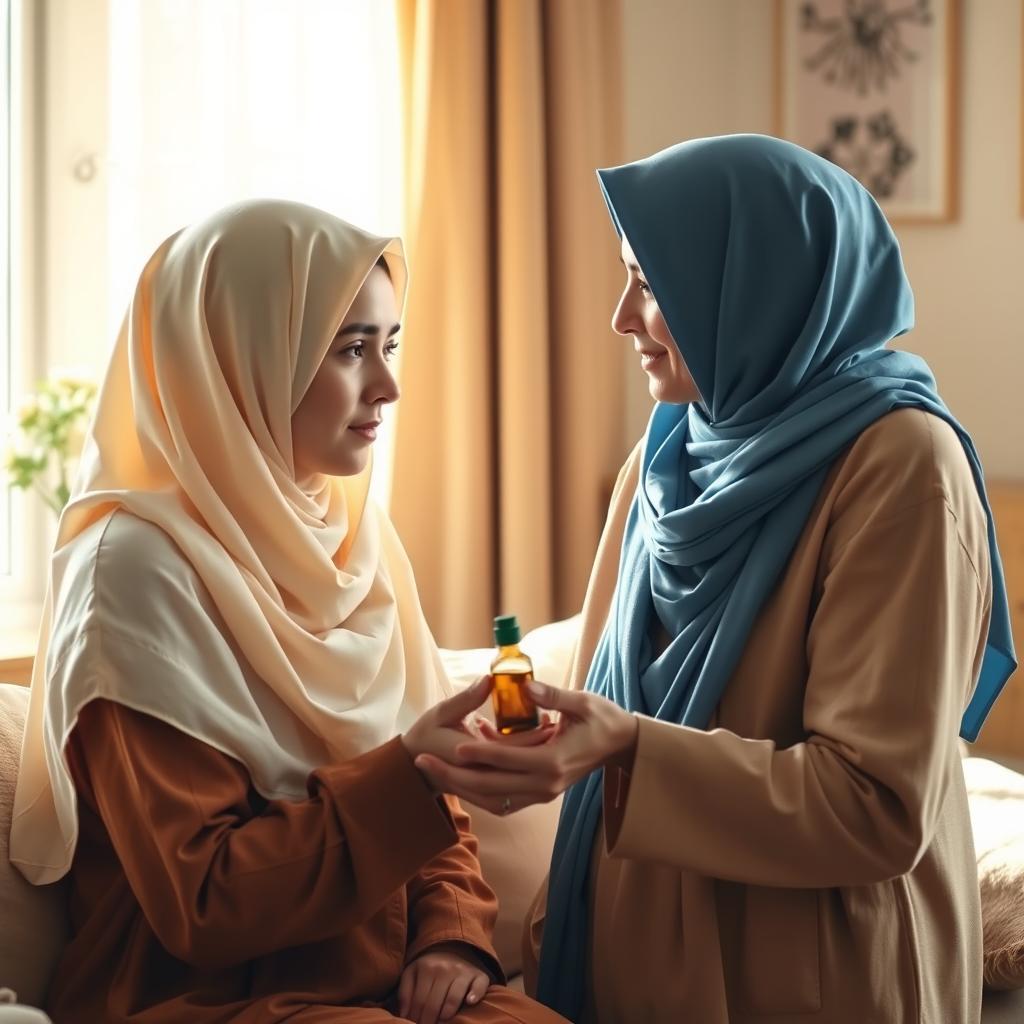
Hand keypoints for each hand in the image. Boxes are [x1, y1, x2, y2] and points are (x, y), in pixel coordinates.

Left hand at [397, 947, 490, 1023]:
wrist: (453, 949)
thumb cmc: (429, 968)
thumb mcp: (412, 973)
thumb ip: (405, 992)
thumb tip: (404, 1015)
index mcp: (427, 968)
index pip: (419, 1001)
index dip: (415, 1018)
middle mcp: (445, 968)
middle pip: (434, 1004)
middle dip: (428, 1021)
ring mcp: (463, 971)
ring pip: (453, 999)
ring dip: (445, 1015)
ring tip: (441, 1022)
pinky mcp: (479, 975)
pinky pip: (479, 986)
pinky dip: (475, 994)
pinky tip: (469, 1002)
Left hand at [414, 681, 637, 814]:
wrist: (620, 746)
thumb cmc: (603, 718)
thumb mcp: (582, 702)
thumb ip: (554, 695)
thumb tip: (527, 686)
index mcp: (555, 761)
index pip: (508, 761)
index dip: (479, 754)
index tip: (453, 746)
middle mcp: (546, 784)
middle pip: (491, 787)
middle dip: (454, 776)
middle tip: (422, 762)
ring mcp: (543, 793)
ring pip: (492, 798)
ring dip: (461, 786)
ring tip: (431, 770)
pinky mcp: (540, 794)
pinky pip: (502, 799)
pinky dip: (478, 789)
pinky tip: (458, 773)